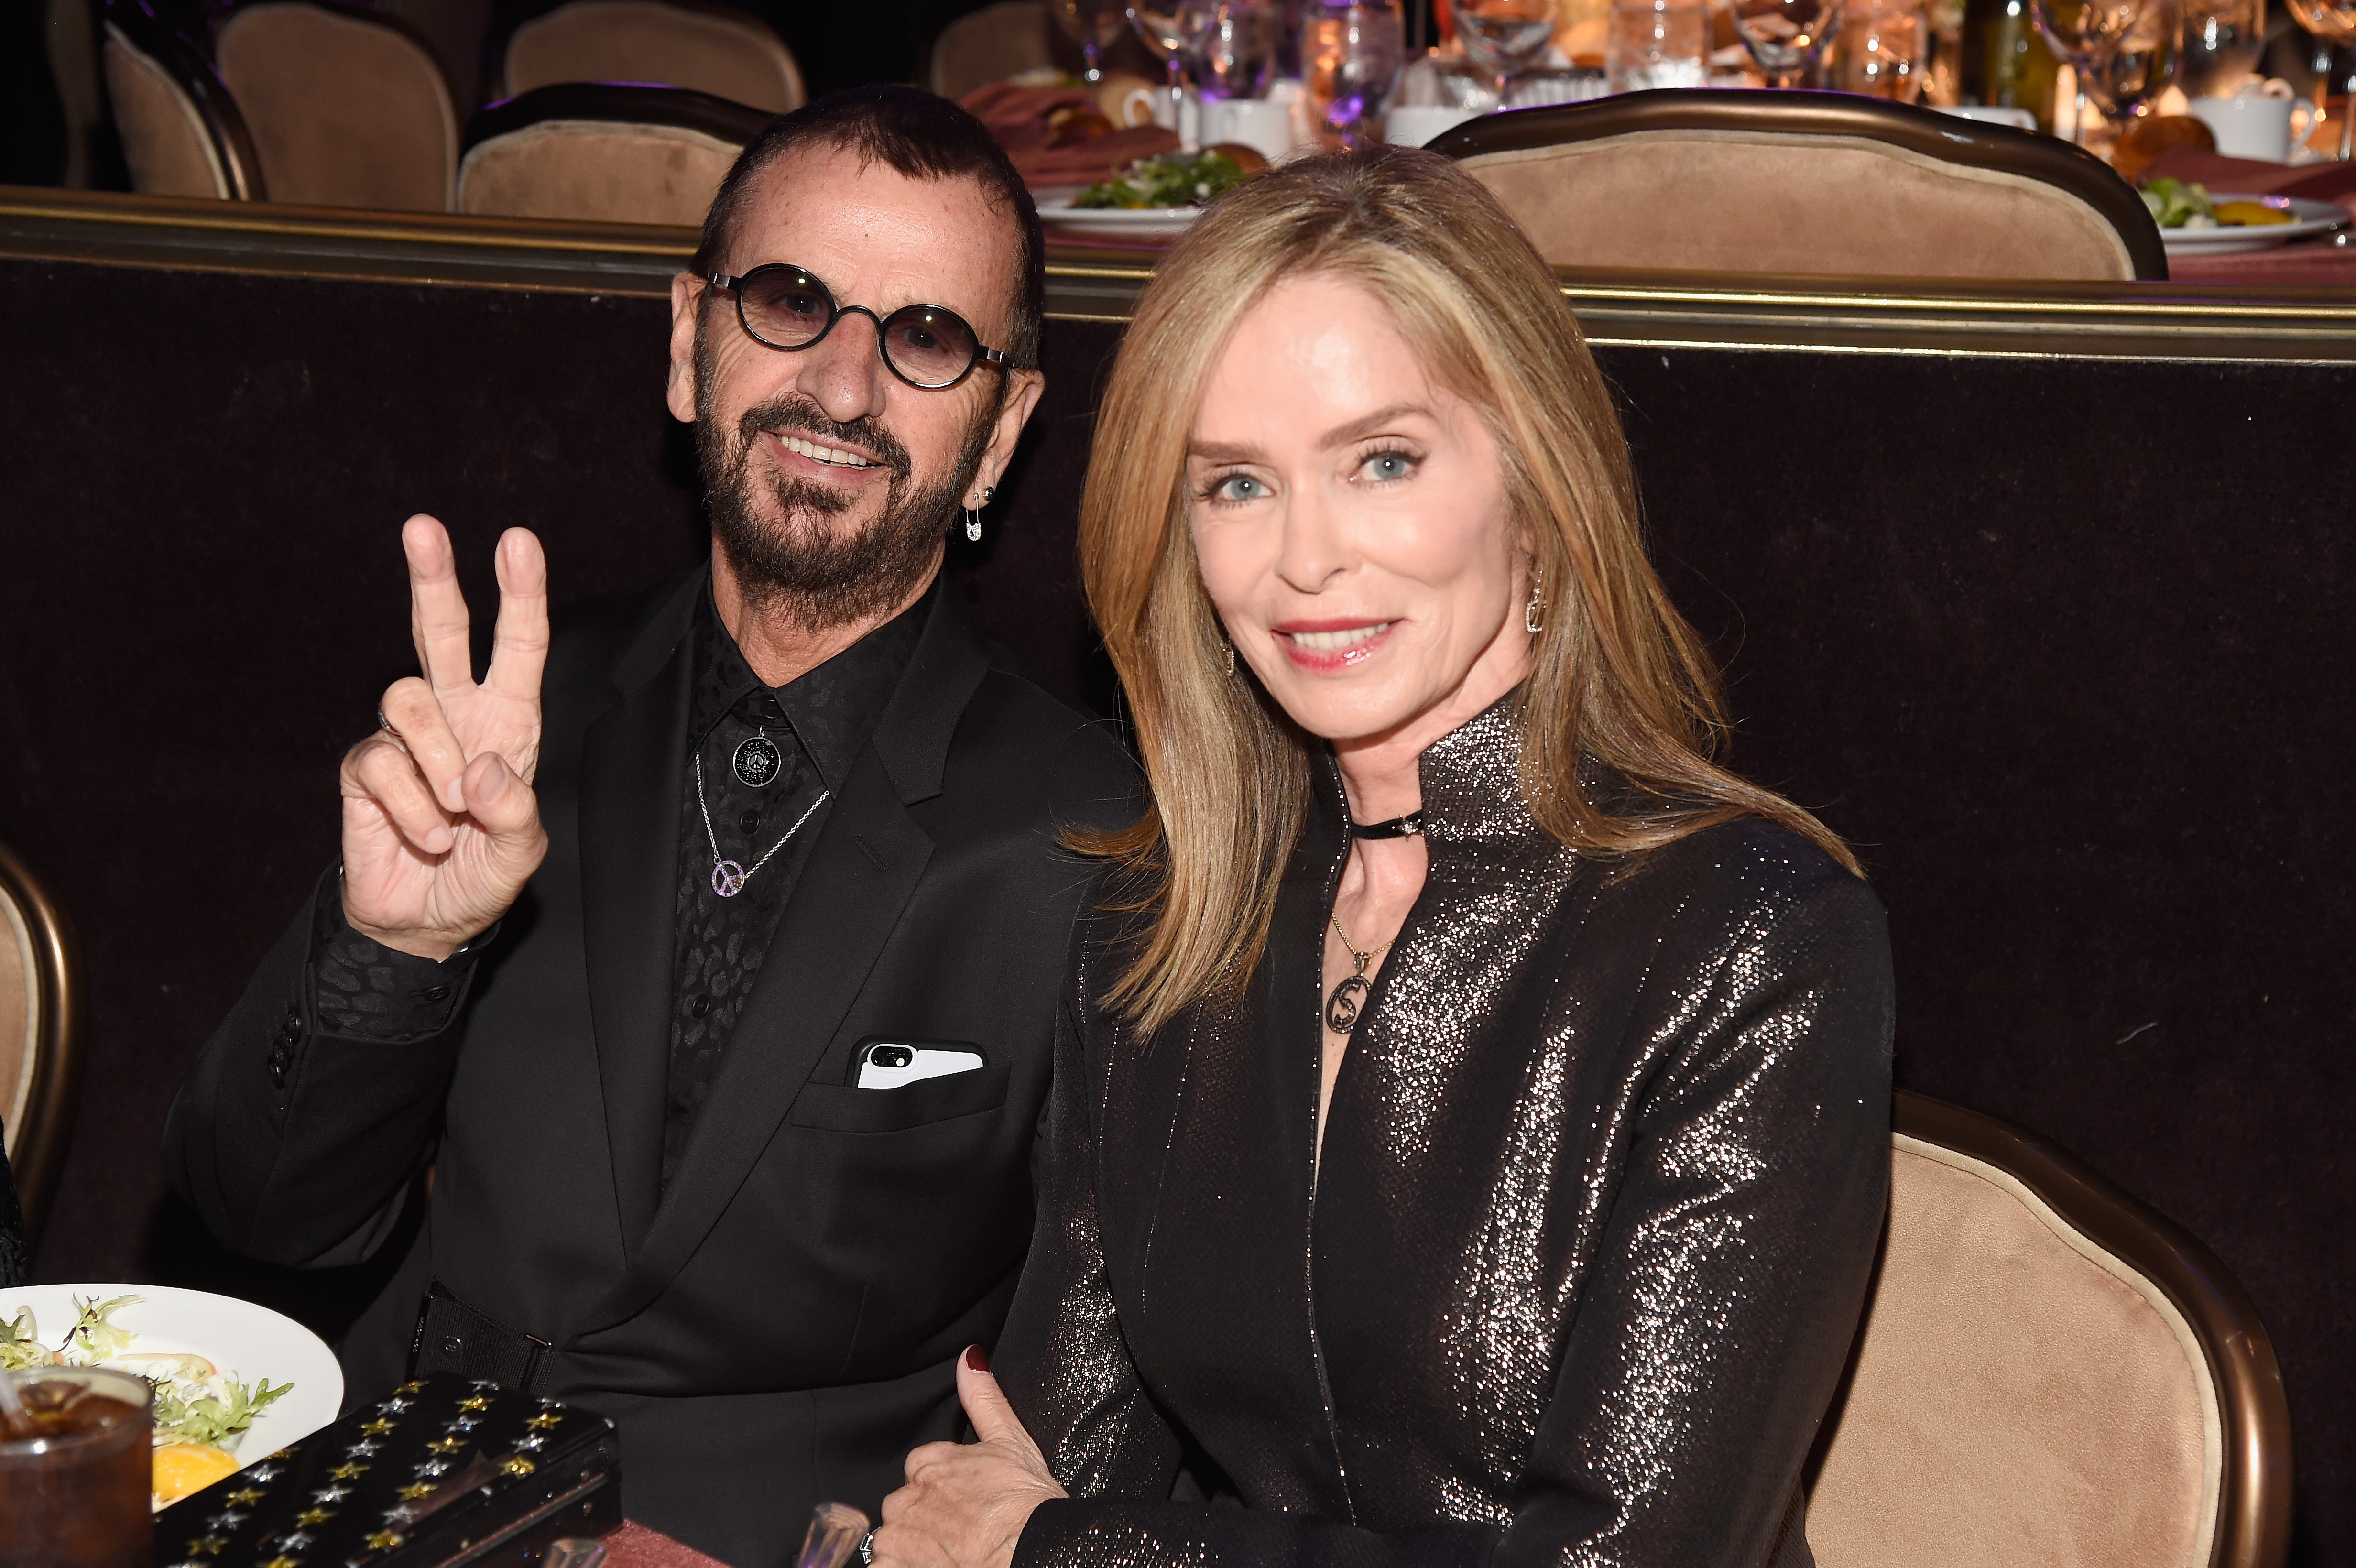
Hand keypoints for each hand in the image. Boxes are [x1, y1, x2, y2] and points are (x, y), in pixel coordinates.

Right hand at [339, 517, 549, 960]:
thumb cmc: (480, 877)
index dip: (519, 595)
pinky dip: (411, 808)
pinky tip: (424, 837)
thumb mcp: (519, 852)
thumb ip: (514, 810)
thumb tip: (481, 765)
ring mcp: (406, 739)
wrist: (424, 924)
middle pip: (442, 633)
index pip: (517, 649)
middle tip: (423, 527)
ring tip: (451, 814)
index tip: (516, 542)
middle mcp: (456, 717)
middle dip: (434, 579)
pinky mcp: (365, 766)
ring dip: (435, 761)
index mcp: (507, 723)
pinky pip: (383, 764)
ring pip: (408, 699)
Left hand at [872, 1348, 1066, 1567]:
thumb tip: (969, 1358)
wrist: (1036, 1553)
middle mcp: (910, 1498)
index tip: (962, 1504)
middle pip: (902, 1508)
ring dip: (912, 1551)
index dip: (941, 1489)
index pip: (917, 1470)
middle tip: (960, 1537)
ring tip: (950, 1558)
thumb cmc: (1029, 1507)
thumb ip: (984, 1398)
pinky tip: (935, 1567)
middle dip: (924, 1522)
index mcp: (930, 1463)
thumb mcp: (1012, 1441)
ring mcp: (902, 1538)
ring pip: (891, 1543)